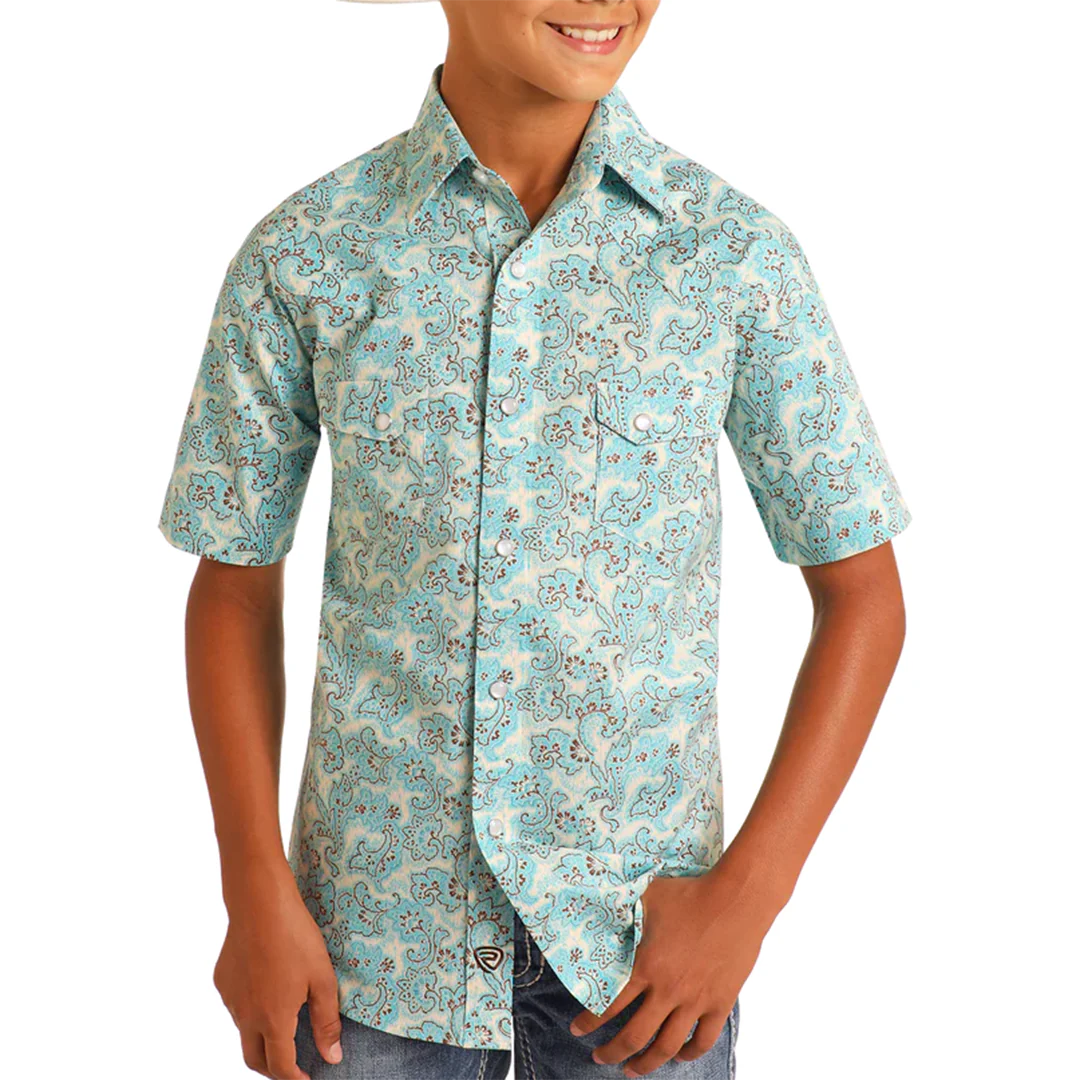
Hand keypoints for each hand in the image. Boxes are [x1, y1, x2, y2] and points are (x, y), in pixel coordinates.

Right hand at [213, 864, 342, 1078]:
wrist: (259, 903)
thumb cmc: (296, 937)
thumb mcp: (322, 978)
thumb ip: (326, 1021)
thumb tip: (332, 1057)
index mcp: (273, 1020)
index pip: (281, 1067)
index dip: (295, 1079)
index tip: (308, 1079)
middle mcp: (246, 1016)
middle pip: (254, 1059)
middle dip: (273, 1069)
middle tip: (293, 1066)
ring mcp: (230, 998)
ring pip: (244, 1031)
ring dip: (261, 1037)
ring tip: (283, 1023)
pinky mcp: (222, 980)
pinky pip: (236, 1005)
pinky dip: (251, 1010)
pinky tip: (267, 989)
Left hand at [570, 861, 777, 1076]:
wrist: (735, 900)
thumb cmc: (689, 893)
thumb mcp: (648, 897)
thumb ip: (624, 909)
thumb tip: (601, 906)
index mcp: (646, 965)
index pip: (609, 1005)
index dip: (589, 1023)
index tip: (576, 1031)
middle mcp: (668, 990)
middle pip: (634, 1036)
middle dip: (611, 1052)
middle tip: (599, 1058)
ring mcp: (695, 1000)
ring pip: (666, 1047)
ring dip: (646, 1063)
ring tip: (632, 1070)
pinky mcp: (720, 1003)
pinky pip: (703, 1040)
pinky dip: (688, 1054)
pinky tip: (677, 1056)